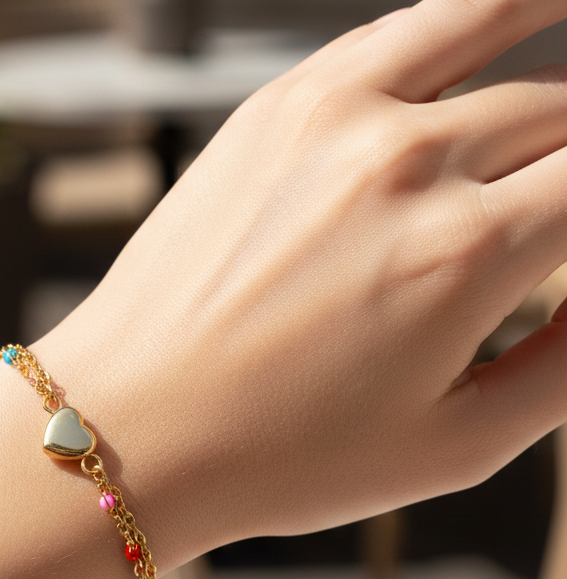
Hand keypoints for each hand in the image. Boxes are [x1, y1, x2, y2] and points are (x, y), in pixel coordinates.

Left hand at [37, 0, 566, 551]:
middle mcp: (408, 165)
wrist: (133, 425)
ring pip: (490, 33)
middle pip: (555, 112)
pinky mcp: (273, 109)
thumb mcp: (451, 447)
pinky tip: (491, 20)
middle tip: (546, 211)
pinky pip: (394, 32)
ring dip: (544, 44)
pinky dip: (460, 17)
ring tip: (559, 25)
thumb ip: (565, 368)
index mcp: (468, 255)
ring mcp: (334, 120)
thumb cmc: (279, 457)